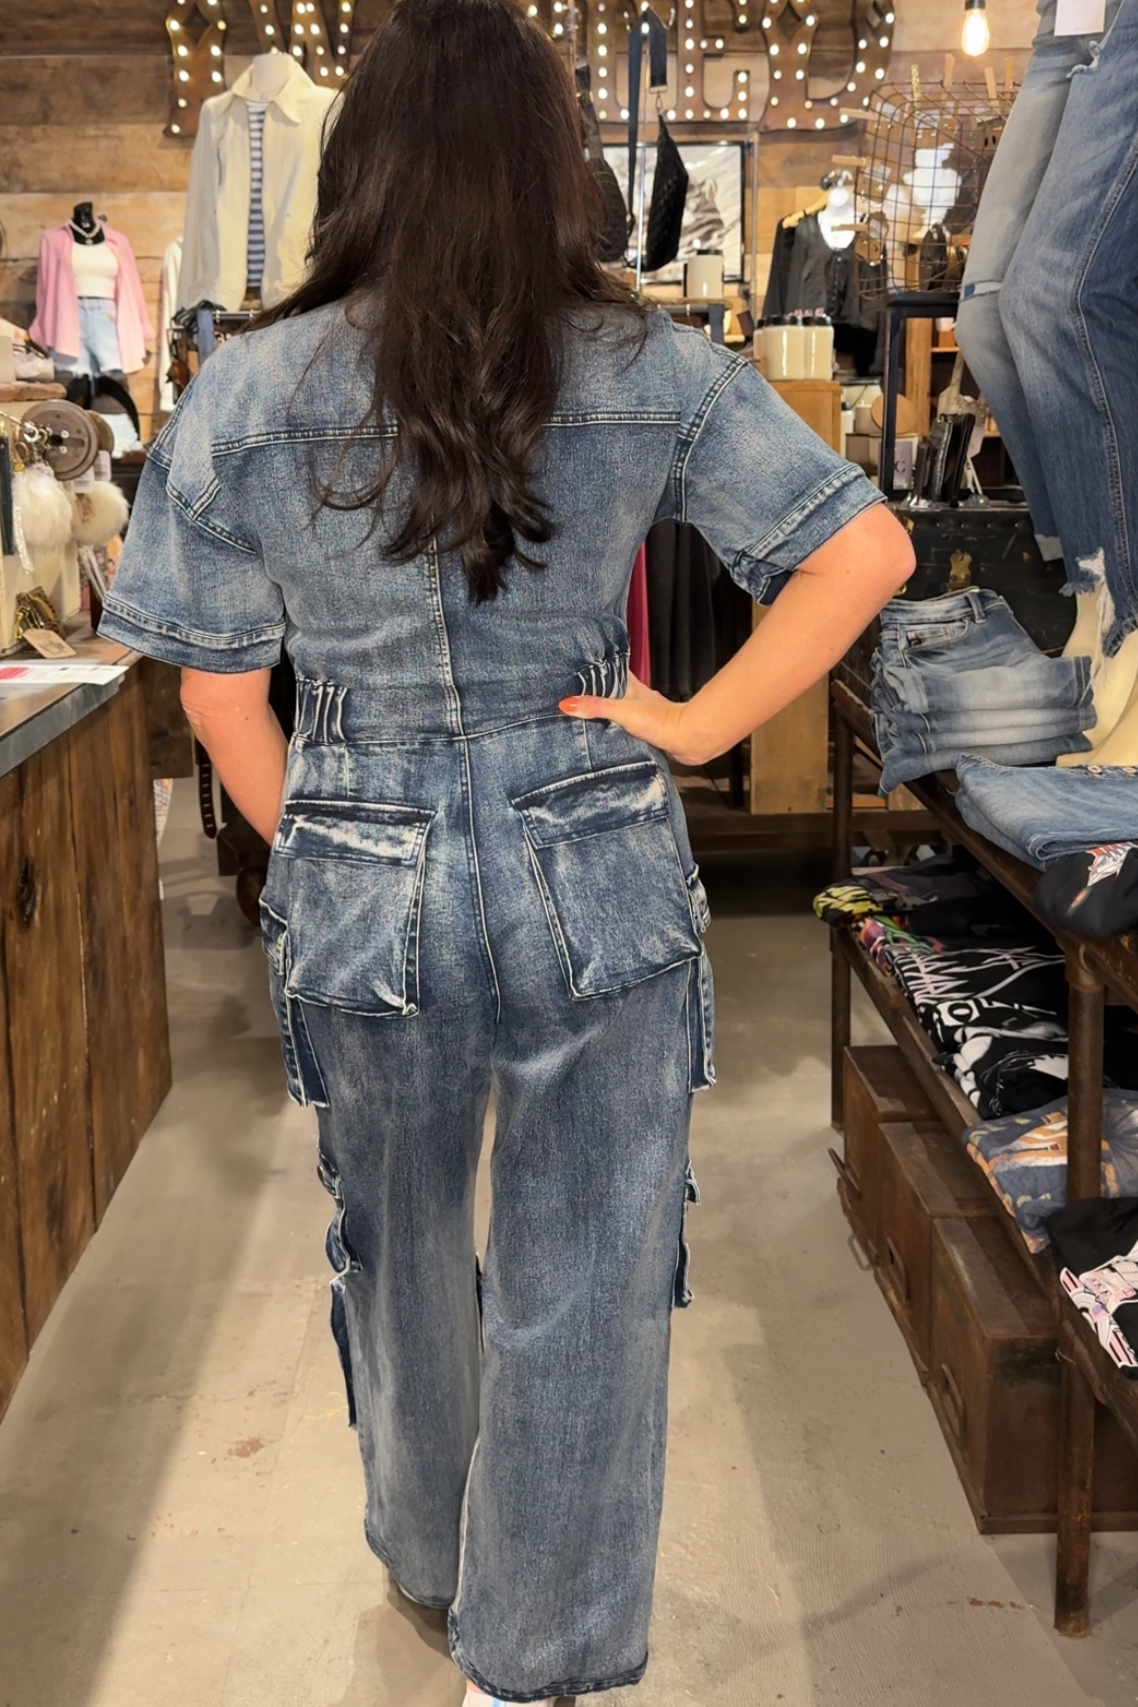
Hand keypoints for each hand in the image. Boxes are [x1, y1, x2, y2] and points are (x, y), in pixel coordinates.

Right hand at [559, 674, 704, 764]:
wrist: (687, 739)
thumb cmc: (660, 721)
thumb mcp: (622, 711)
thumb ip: (596, 707)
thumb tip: (567, 703)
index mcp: (631, 686)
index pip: (611, 670)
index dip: (596, 668)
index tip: (579, 668)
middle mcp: (637, 698)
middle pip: (612, 691)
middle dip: (596, 693)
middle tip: (575, 695)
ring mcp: (642, 714)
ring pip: (618, 709)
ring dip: (605, 712)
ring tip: (584, 715)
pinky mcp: (646, 731)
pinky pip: (624, 727)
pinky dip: (614, 729)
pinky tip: (605, 735)